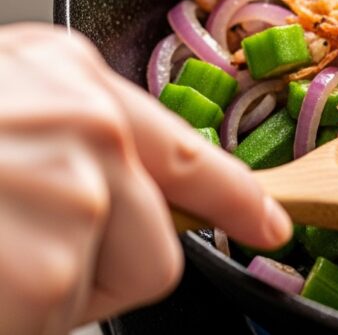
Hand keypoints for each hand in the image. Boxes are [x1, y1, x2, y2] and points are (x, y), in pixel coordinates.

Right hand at [0, 24, 292, 333]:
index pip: (182, 147)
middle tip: (17, 245)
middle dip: (100, 259)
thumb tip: (114, 181)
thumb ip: (67, 132)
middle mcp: (90, 120)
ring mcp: (79, 189)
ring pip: (125, 274)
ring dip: (54, 286)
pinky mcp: (51, 265)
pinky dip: (23, 312)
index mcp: (68, 70)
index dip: (232, 195)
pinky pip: (70, 310)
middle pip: (164, 228)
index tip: (270, 223)